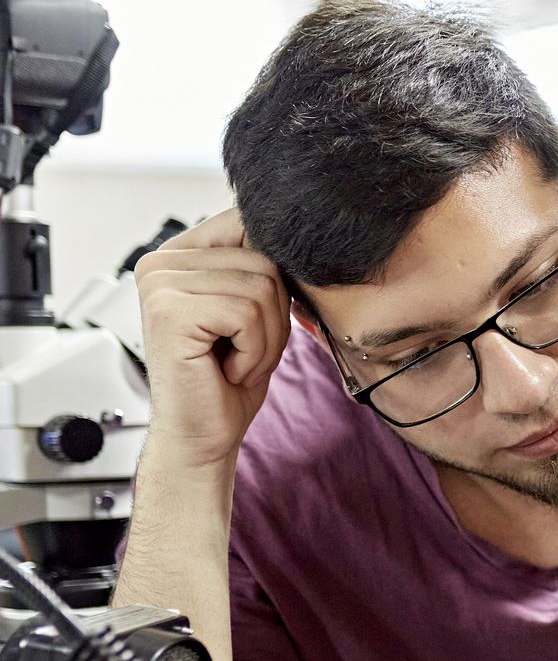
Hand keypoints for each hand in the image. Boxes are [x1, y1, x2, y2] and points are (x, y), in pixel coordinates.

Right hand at [134, 208, 289, 469]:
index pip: (249, 225)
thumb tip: (293, 234)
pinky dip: (254, 351)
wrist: (203, 434)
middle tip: (242, 351)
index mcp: (179, 254)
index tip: (251, 322)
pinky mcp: (168, 311)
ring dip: (264, 339)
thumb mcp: (255, 310)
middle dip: (273, 318)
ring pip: (262, 288)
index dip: (275, 279)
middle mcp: (161, 261)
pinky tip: (227, 369)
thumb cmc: (229, 377)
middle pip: (265, 260)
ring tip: (234, 361)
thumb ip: (263, 266)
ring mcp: (159, 283)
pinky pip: (247, 315)